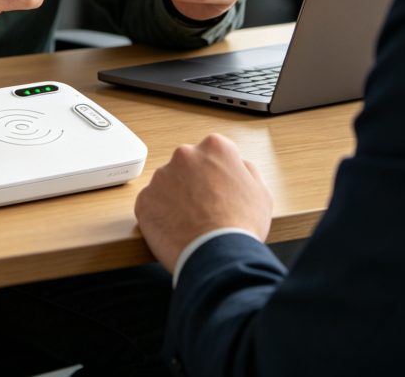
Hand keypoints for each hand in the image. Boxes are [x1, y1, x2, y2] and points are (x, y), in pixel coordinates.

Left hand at [135, 133, 273, 271]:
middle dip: (193, 182)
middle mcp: (185, 154)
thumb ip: (246, 170)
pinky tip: (175, 230)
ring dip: (175, 198)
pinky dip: (160, 215)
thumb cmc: (242, 226)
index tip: (219, 191)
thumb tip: (238, 165)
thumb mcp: (260, 192)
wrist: (217, 256)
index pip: (213, 153)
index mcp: (215, 147)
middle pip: (187, 165)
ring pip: (167, 184)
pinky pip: (151, 204)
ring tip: (190, 223)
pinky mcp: (145, 199)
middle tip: (204, 208)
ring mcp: (161, 176)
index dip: (217, 174)